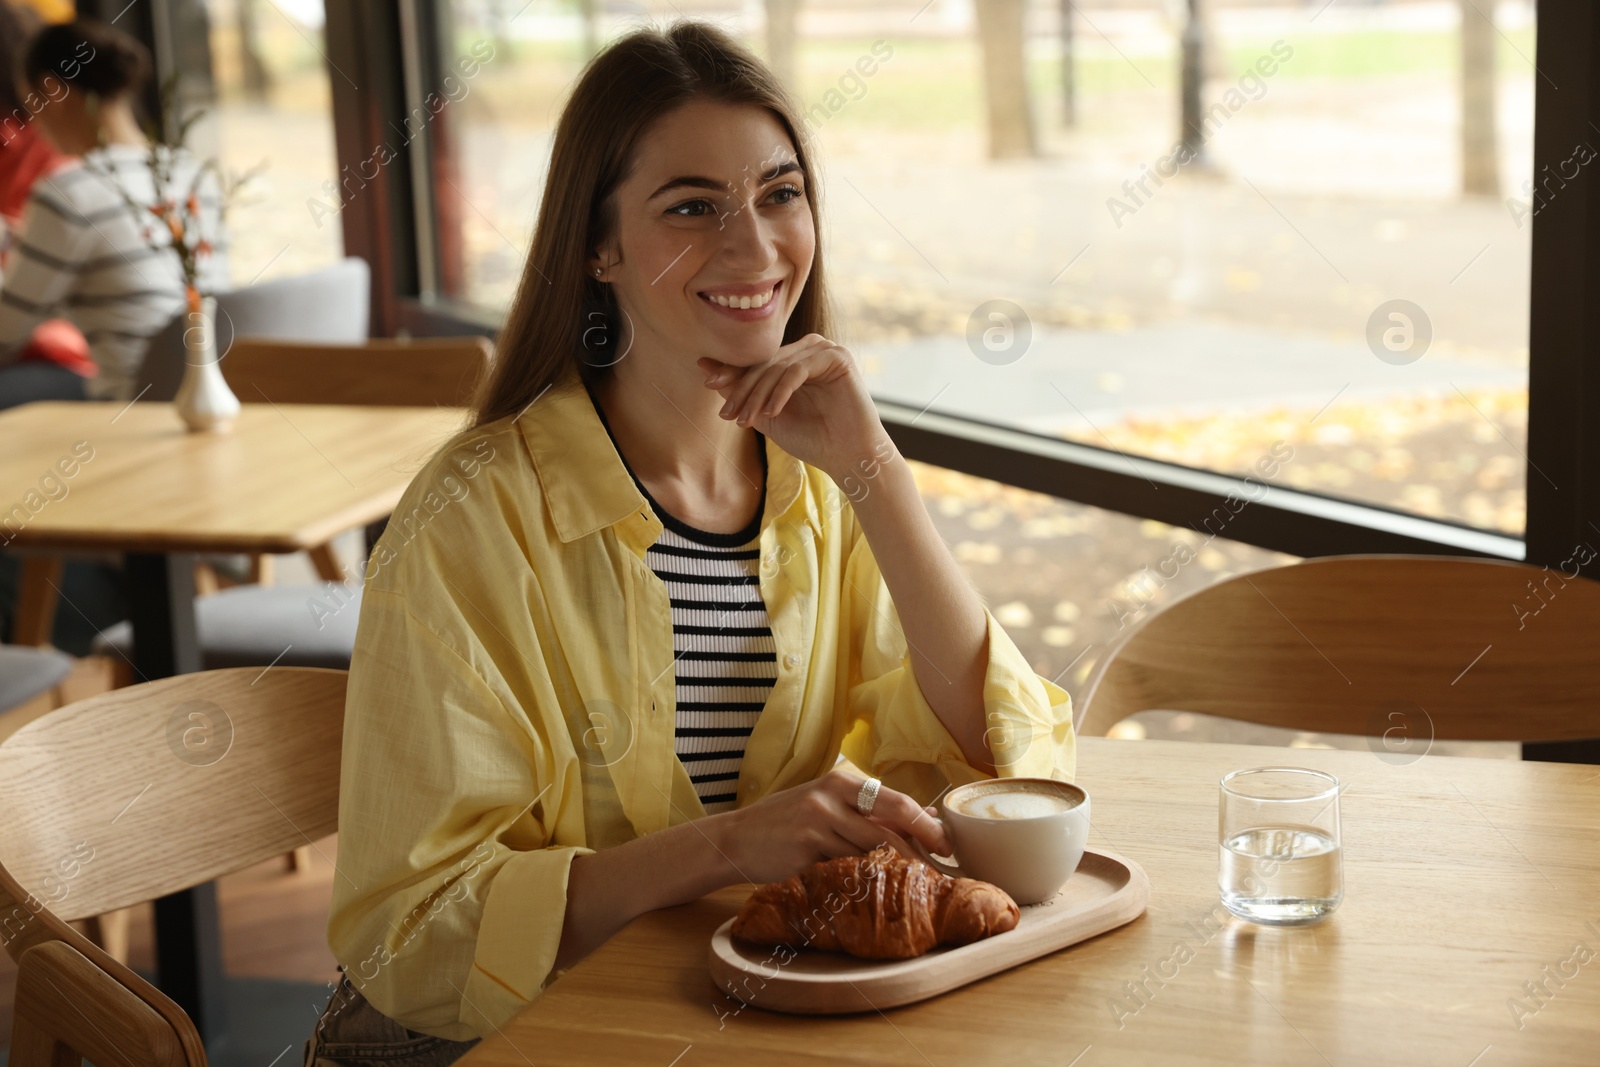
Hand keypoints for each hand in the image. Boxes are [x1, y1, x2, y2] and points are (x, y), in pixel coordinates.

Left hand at [697, 335, 890, 483]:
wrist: (848, 456)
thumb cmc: (811, 438)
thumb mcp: (766, 415)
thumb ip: (741, 392)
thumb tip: (704, 367)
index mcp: (793, 359)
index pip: (757, 362)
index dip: (732, 373)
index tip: (708, 383)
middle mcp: (808, 349)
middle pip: (765, 363)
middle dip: (744, 390)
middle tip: (729, 415)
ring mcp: (824, 349)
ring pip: (779, 366)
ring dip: (759, 394)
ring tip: (748, 420)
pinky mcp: (838, 356)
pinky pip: (798, 369)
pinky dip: (782, 391)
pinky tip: (773, 412)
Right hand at [710, 768, 951, 885]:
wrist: (735, 839)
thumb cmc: (787, 822)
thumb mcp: (828, 805)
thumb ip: (872, 809)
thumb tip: (925, 815)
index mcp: (841, 780)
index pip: (897, 801)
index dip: (926, 825)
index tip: (946, 844)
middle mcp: (830, 797)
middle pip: (890, 825)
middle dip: (921, 849)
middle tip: (942, 870)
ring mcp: (816, 824)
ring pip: (870, 852)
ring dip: (895, 872)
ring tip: (915, 887)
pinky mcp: (803, 852)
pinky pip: (844, 871)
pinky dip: (863, 882)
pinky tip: (875, 893)